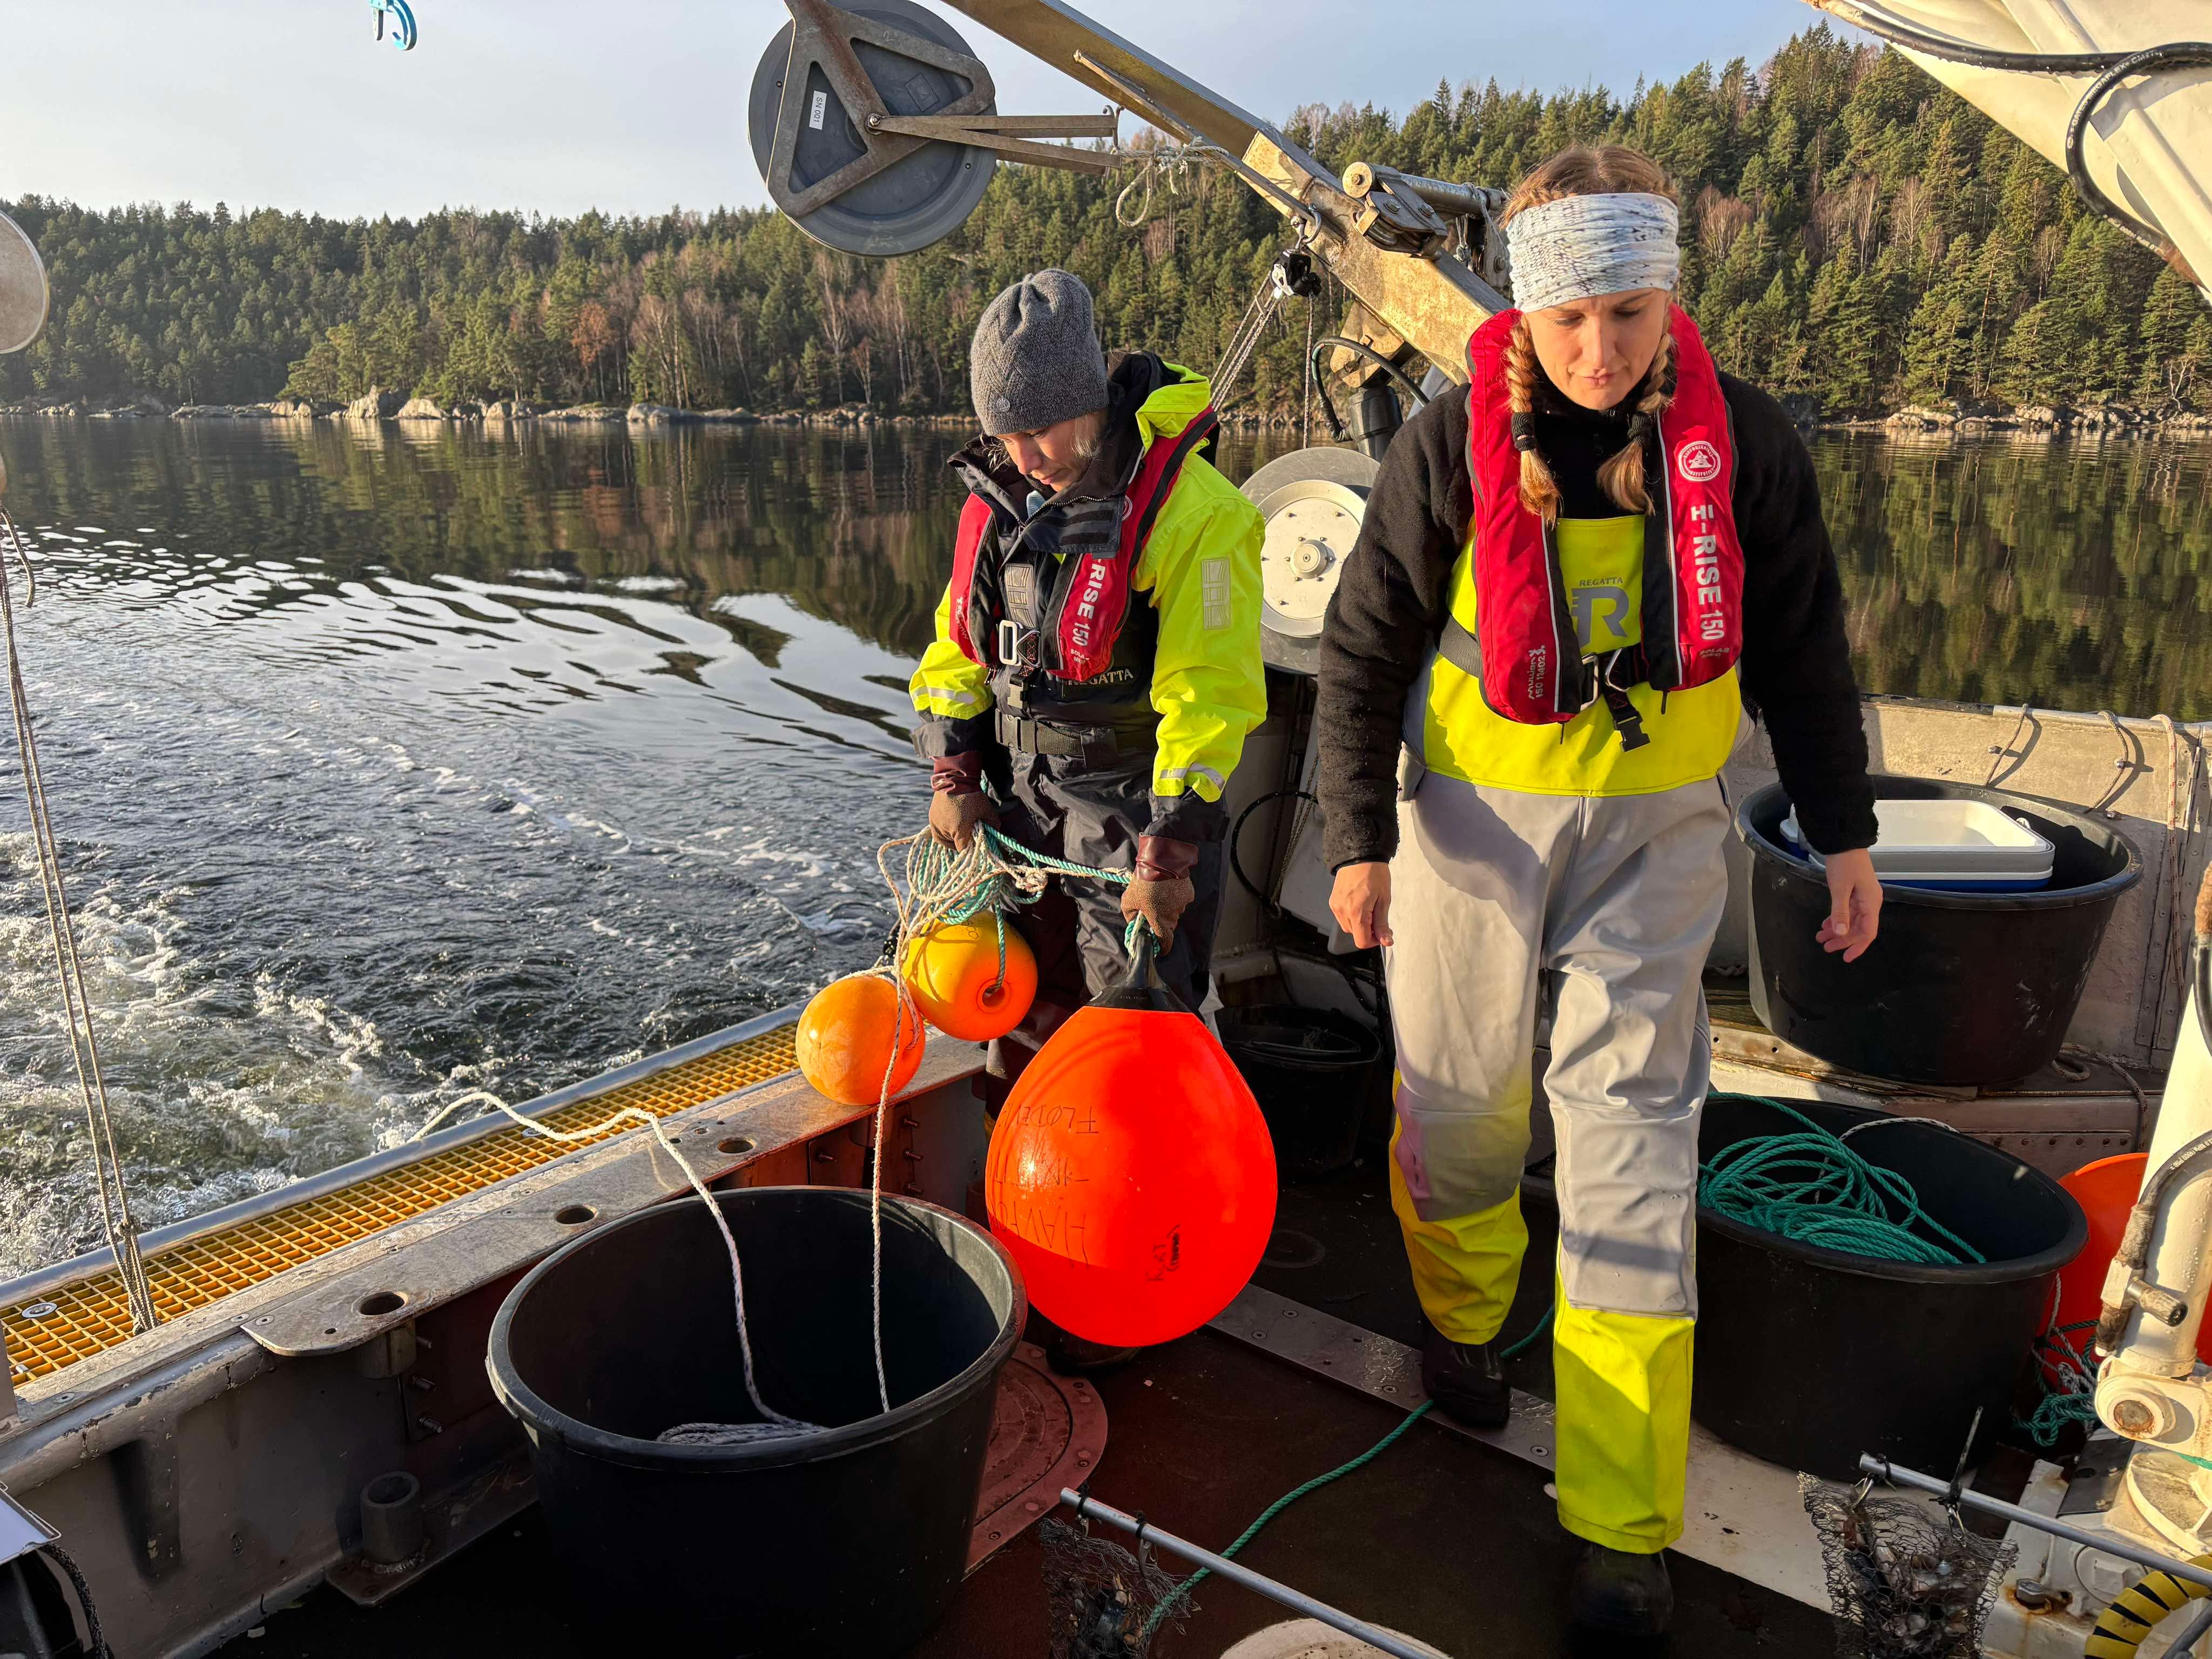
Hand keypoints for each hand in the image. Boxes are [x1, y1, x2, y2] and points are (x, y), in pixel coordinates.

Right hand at [928, 788, 995, 849]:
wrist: (955, 779)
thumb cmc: (972, 796)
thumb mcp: (987, 810)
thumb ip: (993, 824)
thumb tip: (995, 833)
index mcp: (959, 831)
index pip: (962, 848)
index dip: (969, 847)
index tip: (974, 841)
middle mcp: (945, 830)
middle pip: (953, 844)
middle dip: (961, 841)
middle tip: (968, 834)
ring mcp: (936, 824)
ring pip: (943, 840)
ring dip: (951, 838)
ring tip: (959, 831)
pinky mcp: (931, 817)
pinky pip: (936, 832)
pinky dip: (943, 832)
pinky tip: (950, 827)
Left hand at [1122, 875, 1194, 946]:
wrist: (1159, 860)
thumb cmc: (1142, 881)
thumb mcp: (1128, 900)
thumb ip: (1130, 916)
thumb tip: (1134, 924)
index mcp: (1159, 919)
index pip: (1165, 941)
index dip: (1163, 947)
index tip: (1160, 947)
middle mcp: (1173, 914)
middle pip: (1169, 925)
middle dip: (1161, 920)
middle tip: (1152, 907)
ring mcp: (1182, 904)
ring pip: (1175, 912)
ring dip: (1168, 908)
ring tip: (1159, 893)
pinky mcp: (1188, 894)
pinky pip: (1181, 901)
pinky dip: (1176, 898)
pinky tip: (1168, 888)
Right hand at [1330, 861, 1393, 949]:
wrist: (1359, 855)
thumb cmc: (1374, 873)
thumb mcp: (1384, 899)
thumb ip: (1382, 923)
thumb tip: (1386, 941)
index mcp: (1356, 912)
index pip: (1362, 941)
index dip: (1374, 941)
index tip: (1382, 932)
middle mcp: (1342, 911)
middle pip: (1355, 935)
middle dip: (1368, 931)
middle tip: (1378, 915)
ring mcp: (1336, 907)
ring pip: (1349, 927)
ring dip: (1360, 924)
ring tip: (1368, 907)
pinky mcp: (1333, 902)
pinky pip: (1343, 918)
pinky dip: (1352, 916)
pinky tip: (1359, 903)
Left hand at [1819, 847, 1881, 961]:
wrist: (1844, 842)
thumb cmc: (1844, 864)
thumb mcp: (1840, 888)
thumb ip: (1840, 911)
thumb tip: (1842, 933)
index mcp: (1871, 903)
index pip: (1868, 932)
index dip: (1858, 946)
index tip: (1846, 957)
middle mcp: (1869, 902)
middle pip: (1858, 928)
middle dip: (1842, 939)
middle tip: (1825, 947)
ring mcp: (1861, 897)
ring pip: (1850, 920)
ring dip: (1837, 930)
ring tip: (1820, 938)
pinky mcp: (1853, 892)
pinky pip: (1846, 911)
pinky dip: (1836, 918)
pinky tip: (1825, 925)